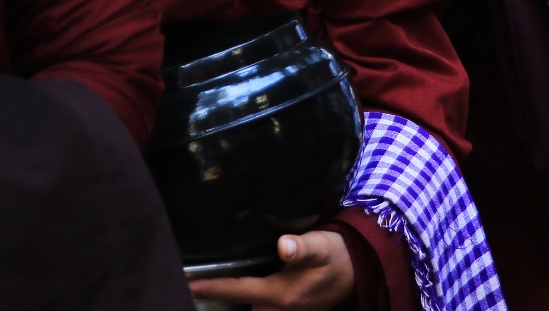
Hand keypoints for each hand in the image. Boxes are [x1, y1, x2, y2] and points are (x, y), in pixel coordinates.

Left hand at [187, 231, 354, 309]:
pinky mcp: (290, 310)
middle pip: (243, 308)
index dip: (213, 288)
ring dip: (235, 301)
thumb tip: (285, 245)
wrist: (360, 271)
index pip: (239, 291)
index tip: (189, 285)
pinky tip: (236, 293)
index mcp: (282, 294)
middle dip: (220, 301)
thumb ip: (302, 247)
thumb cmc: (337, 255)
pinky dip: (250, 302)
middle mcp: (280, 309)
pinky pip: (264, 310)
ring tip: (209, 290)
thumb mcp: (322, 246)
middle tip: (193, 288)